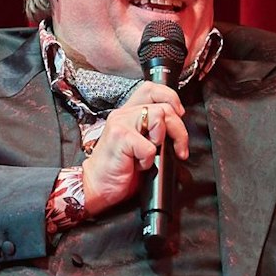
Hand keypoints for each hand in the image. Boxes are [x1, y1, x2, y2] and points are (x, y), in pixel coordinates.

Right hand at [81, 80, 188, 215]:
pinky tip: (138, 165)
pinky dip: (148, 160)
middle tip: (179, 148)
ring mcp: (121, 124)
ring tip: (151, 154)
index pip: (152, 89)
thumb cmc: (118, 169)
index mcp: (129, 114)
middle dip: (179, 130)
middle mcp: (124, 115)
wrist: (96, 186)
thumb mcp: (139, 145)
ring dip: (162, 140)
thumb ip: (154, 132)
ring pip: (159, 117)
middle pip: (164, 106)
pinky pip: (149, 146)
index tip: (179, 116)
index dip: (171, 98)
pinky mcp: (120, 138)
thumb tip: (178, 132)